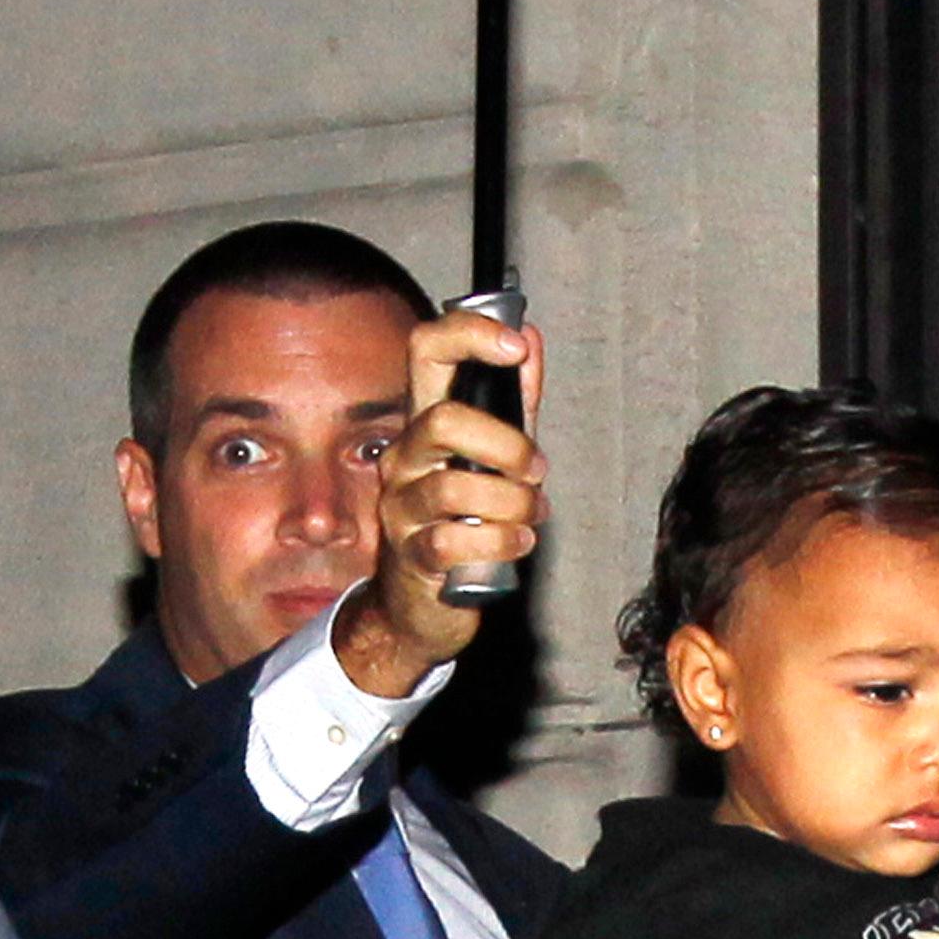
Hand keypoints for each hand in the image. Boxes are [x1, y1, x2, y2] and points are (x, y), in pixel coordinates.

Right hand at [332, 309, 549, 699]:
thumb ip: (514, 401)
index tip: (515, 345)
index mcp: (425, 421)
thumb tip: (528, 336)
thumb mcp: (493, 455)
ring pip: (456, 488)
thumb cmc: (463, 523)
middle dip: (506, 444)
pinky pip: (456, 541)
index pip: (427, 349)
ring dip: (514, 503)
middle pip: (444, 420)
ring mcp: (402, 506)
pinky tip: (519, 543)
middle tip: (536, 469)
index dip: (470, 335)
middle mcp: (405, 457)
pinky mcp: (412, 555)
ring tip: (532, 517)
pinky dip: (502, 542)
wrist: (421, 603)